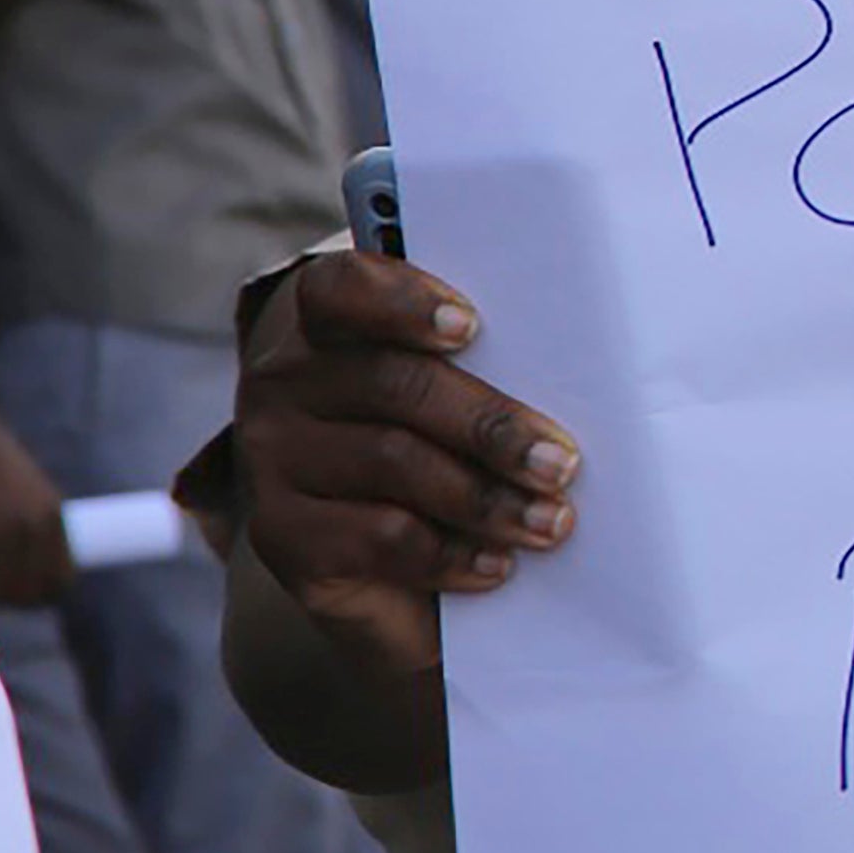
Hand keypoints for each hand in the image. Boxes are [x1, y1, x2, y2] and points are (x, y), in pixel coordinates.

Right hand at [230, 251, 581, 677]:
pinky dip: (448, 553)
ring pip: (392, 462)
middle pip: (395, 384)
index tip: (470, 326)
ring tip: (549, 521)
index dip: (403, 302)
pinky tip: (496, 564)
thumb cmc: (439, 445)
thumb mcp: (457, 393)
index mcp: (326, 324)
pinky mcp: (282, 535)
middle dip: (491, 426)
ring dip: (485, 498)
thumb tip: (578, 374)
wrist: (382, 564)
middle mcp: (286, 382)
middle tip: (560, 463)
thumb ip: (490, 366)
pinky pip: (375, 538)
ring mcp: (275, 459)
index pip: (342, 288)